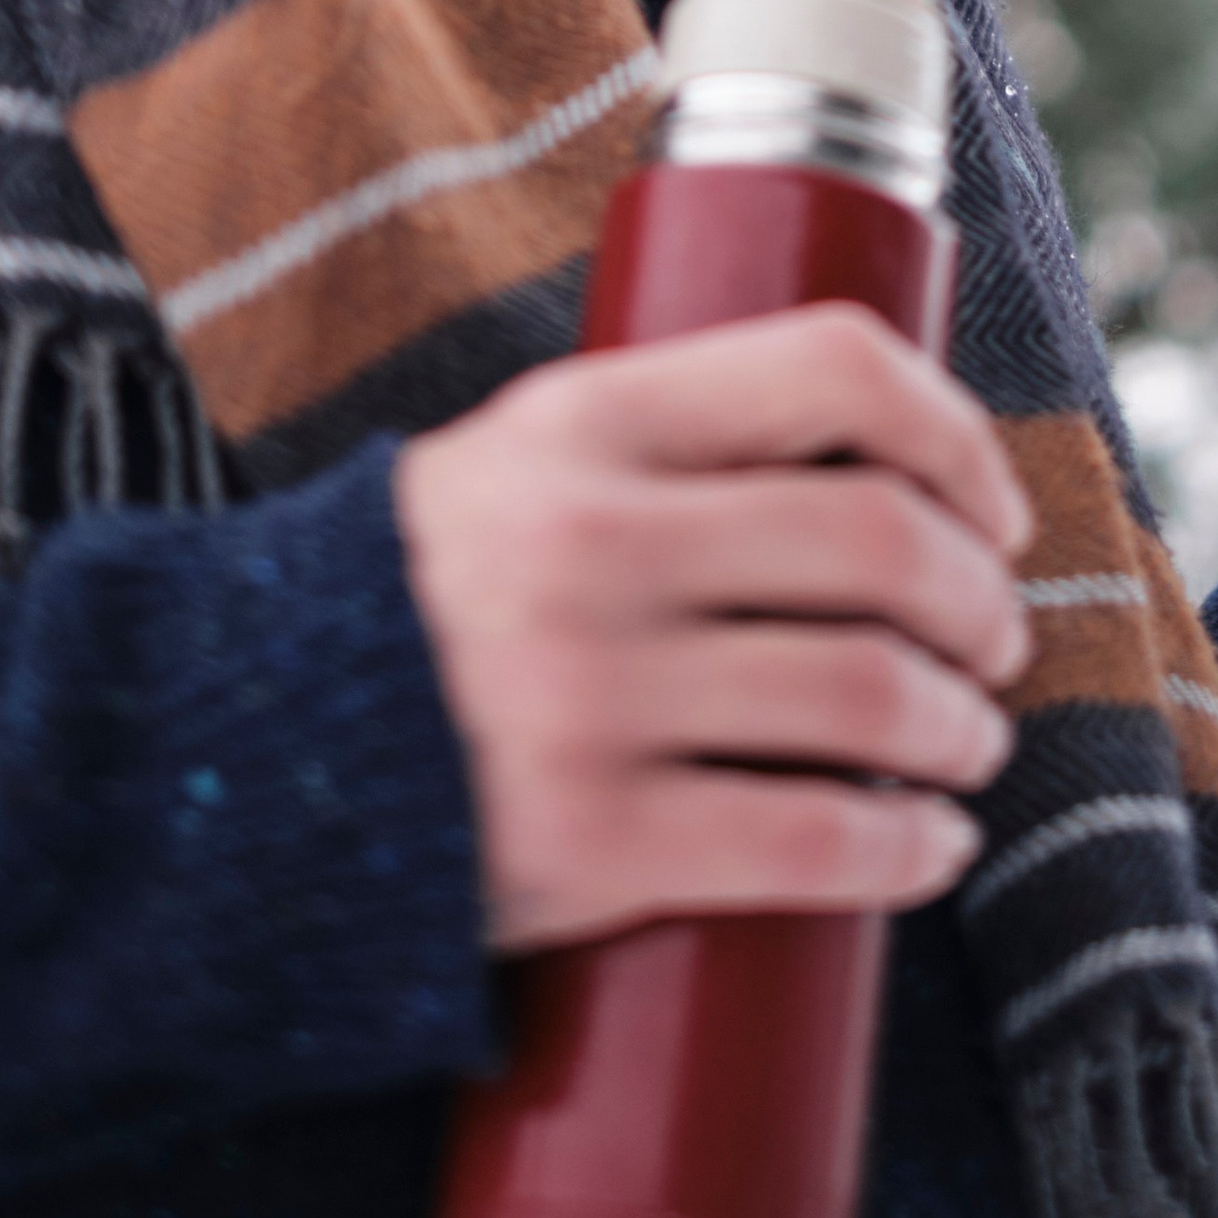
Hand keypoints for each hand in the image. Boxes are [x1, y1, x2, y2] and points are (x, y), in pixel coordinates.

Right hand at [392, 303, 1033, 953]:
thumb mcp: (516, 462)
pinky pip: (811, 843)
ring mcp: (592, 697)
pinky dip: (906, 849)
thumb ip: (664, 444)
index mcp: (588, 423)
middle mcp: (597, 543)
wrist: (224, 760)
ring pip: (870, 696)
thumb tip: (878, 463)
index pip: (833, 368)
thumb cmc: (414, 605)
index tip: (989, 509)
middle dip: (979, 605)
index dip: (954, 434)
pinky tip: (926, 847)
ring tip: (965, 744)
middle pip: (882, 543)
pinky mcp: (587, 844)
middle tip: (993, 645)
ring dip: (962, 730)